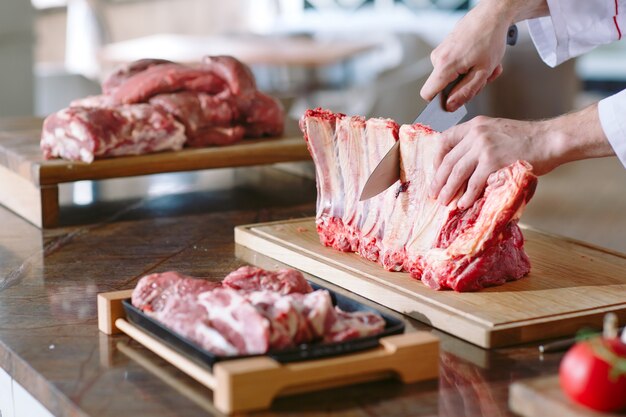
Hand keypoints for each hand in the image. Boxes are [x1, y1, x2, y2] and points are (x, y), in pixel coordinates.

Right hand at [420, 3, 511, 110]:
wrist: (492, 14)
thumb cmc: (490, 38)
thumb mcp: (483, 72)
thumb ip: (465, 92)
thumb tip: (450, 106)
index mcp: (444, 65)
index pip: (427, 94)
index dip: (439, 102)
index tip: (453, 102)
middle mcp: (438, 58)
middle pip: (443, 86)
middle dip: (463, 86)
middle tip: (482, 77)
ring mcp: (440, 51)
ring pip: (450, 77)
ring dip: (469, 75)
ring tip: (484, 65)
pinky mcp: (446, 48)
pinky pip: (453, 66)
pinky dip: (468, 66)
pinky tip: (479, 59)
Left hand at [429, 104, 614, 209]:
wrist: (550, 139)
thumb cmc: (527, 139)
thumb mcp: (497, 131)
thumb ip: (479, 142)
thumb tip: (464, 165)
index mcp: (475, 125)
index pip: (445, 139)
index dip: (437, 158)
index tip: (436, 171)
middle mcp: (476, 134)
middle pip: (448, 160)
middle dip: (439, 179)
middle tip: (434, 192)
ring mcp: (483, 147)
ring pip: (457, 172)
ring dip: (449, 190)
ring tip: (444, 201)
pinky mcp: (493, 162)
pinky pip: (474, 183)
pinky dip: (467, 195)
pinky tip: (463, 203)